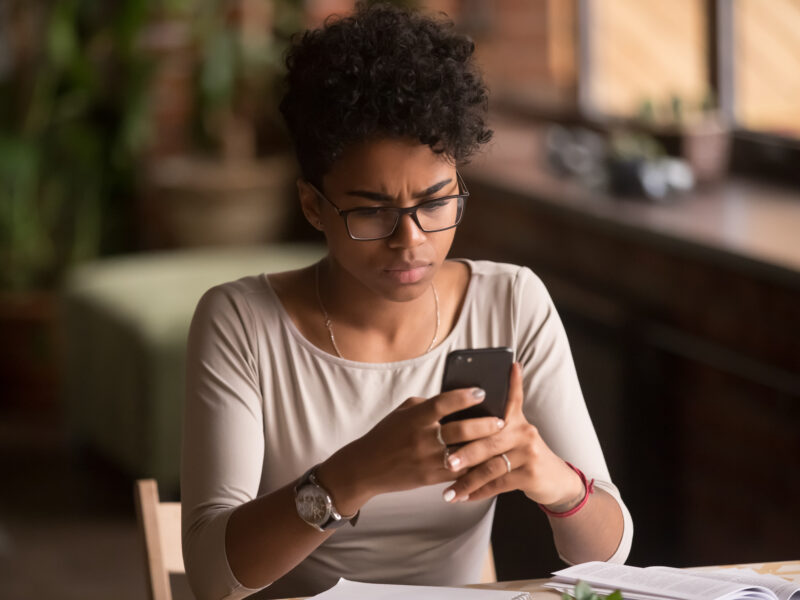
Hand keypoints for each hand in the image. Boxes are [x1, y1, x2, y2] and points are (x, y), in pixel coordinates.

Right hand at [318, 387, 504, 513]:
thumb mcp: (402, 413)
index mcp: (415, 417)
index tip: (482, 391)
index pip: (444, 403)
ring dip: (484, 448)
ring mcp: (427, 460)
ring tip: (500, 441)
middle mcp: (422, 438)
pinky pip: (458, 473)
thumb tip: (455, 399)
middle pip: (460, 430)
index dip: (464, 396)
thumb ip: (427, 405)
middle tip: (501, 420)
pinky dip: (474, 467)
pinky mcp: (430, 478)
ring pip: (464, 453)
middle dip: (484, 425)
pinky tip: (487, 461)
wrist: (366, 467)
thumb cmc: (386, 435)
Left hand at [439, 363, 584, 507]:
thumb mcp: (513, 435)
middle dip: (464, 453)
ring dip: (467, 481)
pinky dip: (479, 492)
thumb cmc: (522, 455)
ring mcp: (529, 452)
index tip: (508, 365)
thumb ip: (491, 426)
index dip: (511, 381)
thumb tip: (458, 417)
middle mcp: (524, 431)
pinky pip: (499, 484)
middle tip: (445, 461)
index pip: (512, 396)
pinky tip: (464, 498)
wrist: (554, 480)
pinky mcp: (531, 474)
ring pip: (491, 466)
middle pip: (489, 440)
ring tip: (449, 491)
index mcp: (516, 419)